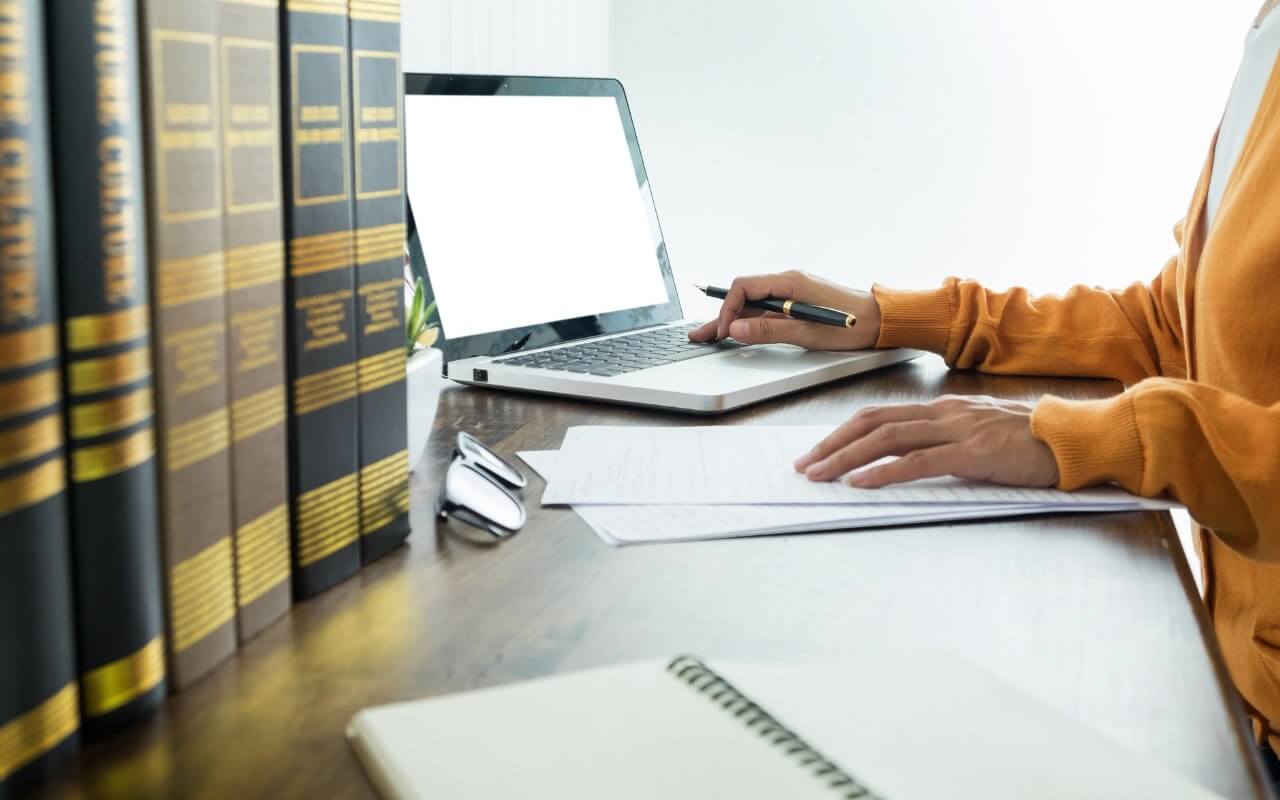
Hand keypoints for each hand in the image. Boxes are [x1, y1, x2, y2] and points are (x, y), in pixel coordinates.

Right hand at [687, 270, 881, 349]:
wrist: (883, 320)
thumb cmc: (853, 325)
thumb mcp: (808, 332)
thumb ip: (770, 330)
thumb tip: (737, 330)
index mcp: (789, 282)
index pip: (744, 288)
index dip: (728, 311)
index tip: (724, 332)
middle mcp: (789, 282)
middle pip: (745, 296)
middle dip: (722, 317)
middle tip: (701, 335)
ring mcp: (794, 291)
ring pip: (755, 304)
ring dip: (735, 320)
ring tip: (713, 336)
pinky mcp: (800, 301)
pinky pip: (768, 308)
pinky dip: (752, 320)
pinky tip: (741, 331)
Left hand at [793, 395, 1059, 488]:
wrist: (1077, 437)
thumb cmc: (1033, 442)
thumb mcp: (980, 435)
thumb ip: (946, 442)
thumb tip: (908, 461)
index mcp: (943, 409)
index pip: (879, 414)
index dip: (843, 432)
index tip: (818, 450)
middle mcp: (943, 413)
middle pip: (872, 422)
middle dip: (832, 444)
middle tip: (804, 465)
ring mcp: (957, 430)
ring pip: (887, 439)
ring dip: (847, 458)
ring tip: (820, 475)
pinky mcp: (973, 452)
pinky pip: (919, 461)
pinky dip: (885, 473)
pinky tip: (862, 484)